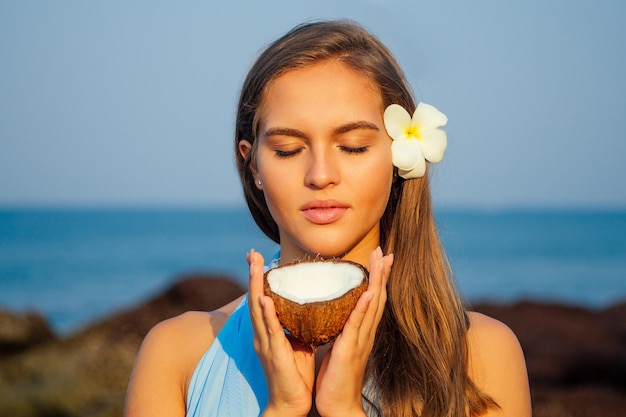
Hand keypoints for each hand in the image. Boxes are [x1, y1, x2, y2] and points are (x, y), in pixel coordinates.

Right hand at [247, 250, 315, 416]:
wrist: (291, 403)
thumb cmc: (295, 375)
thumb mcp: (297, 344)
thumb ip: (298, 326)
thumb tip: (310, 308)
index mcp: (268, 332)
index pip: (262, 299)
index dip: (259, 278)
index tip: (257, 257)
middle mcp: (262, 335)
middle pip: (255, 298)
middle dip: (253, 275)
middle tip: (252, 252)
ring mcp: (266, 344)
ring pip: (258, 310)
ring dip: (256, 287)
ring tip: (255, 266)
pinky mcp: (274, 355)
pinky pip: (270, 332)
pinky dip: (266, 315)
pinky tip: (265, 300)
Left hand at [314, 247, 392, 416]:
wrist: (337, 406)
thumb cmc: (334, 379)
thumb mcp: (336, 347)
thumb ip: (338, 331)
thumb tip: (332, 314)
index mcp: (361, 332)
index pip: (372, 299)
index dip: (377, 278)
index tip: (380, 258)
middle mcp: (365, 333)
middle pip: (378, 297)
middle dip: (381, 273)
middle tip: (385, 250)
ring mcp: (360, 340)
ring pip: (373, 305)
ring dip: (377, 281)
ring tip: (381, 260)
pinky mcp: (351, 349)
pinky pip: (359, 325)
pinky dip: (365, 307)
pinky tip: (370, 292)